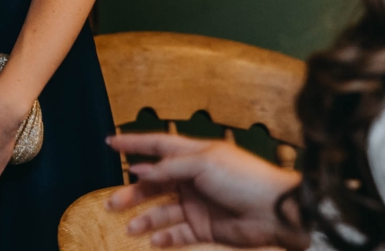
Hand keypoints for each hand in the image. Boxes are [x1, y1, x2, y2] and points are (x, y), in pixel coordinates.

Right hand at [106, 134, 307, 248]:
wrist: (274, 211)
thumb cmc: (243, 178)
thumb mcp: (203, 164)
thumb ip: (169, 167)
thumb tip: (139, 169)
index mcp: (193, 155)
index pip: (157, 145)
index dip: (133, 144)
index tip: (110, 143)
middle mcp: (192, 178)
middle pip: (154, 183)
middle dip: (132, 192)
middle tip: (112, 203)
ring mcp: (197, 204)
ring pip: (162, 211)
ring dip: (144, 218)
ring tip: (130, 227)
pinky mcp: (204, 228)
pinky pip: (178, 233)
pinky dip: (164, 237)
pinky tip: (153, 240)